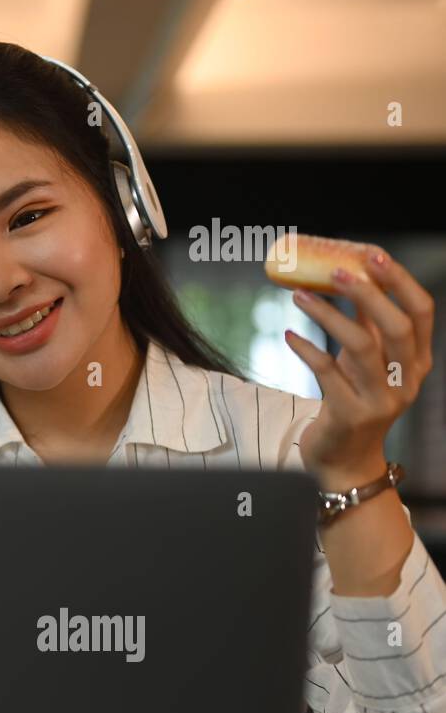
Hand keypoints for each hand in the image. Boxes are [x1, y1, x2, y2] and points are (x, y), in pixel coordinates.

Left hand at [284, 247, 433, 489]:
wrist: (345, 458)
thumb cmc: (355, 400)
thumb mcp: (367, 362)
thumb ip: (367, 324)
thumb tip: (352, 276)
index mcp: (418, 361)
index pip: (422, 312)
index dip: (400, 281)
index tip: (374, 254)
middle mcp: (408, 380)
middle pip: (397, 327)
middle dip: (368, 293)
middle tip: (336, 270)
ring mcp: (382, 399)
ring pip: (360, 346)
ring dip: (327, 315)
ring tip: (299, 296)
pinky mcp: (350, 413)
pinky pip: (326, 372)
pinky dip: (306, 349)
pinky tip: (290, 335)